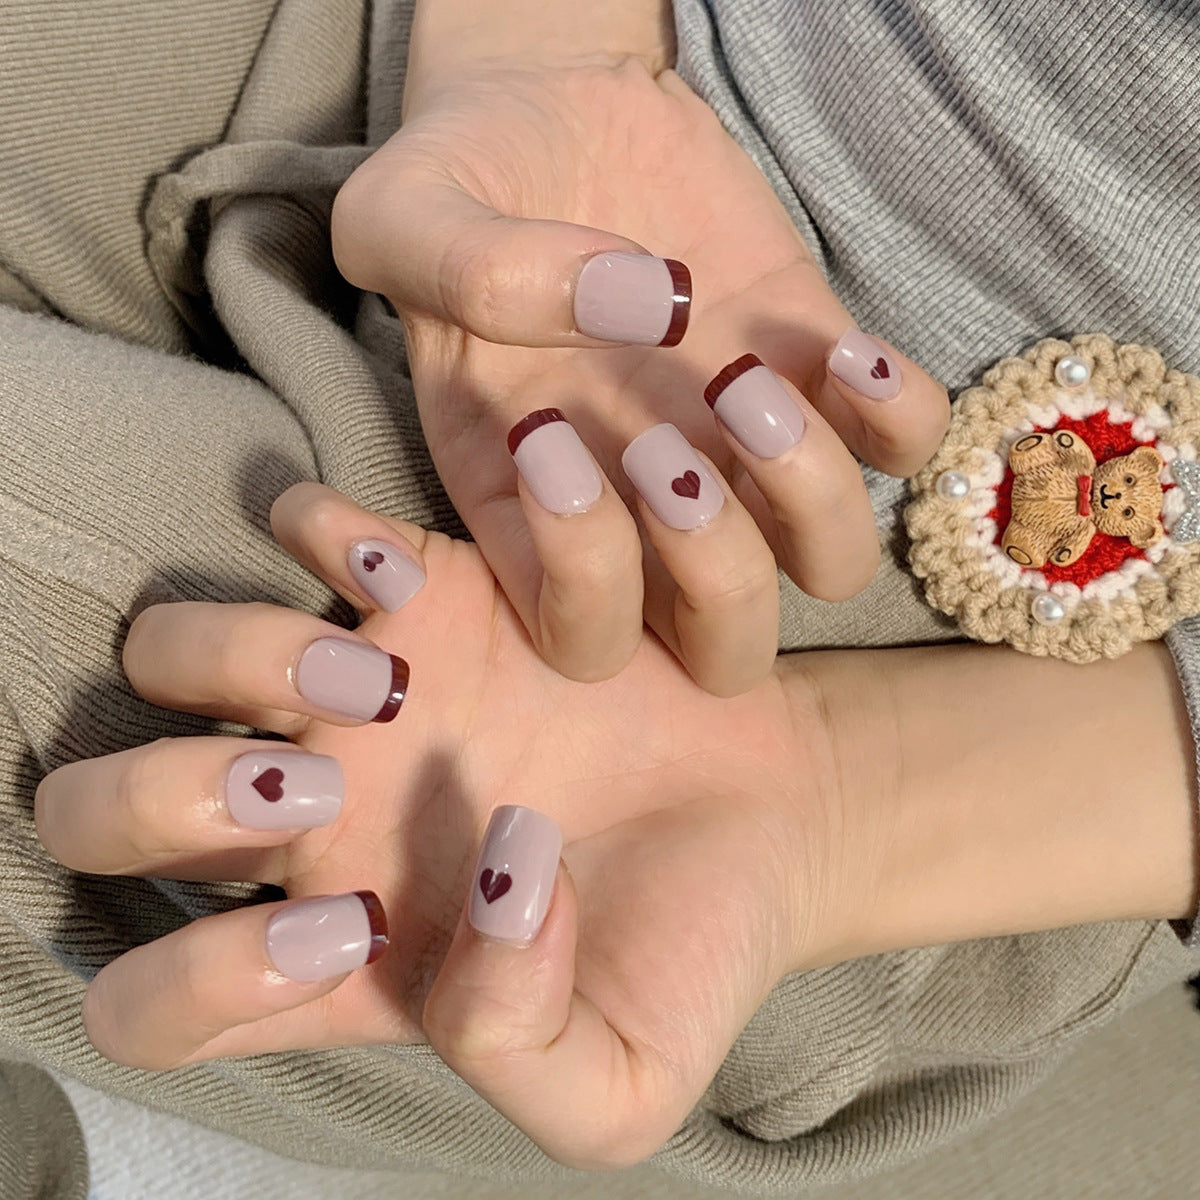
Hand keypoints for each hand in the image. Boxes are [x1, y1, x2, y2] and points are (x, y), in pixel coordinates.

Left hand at [34, 484, 848, 1168]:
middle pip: (104, 807)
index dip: (203, 976)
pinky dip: (325, 531)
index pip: (150, 997)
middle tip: (323, 789)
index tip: (365, 929)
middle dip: (173, 796)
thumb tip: (484, 890)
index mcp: (340, 953)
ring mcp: (362, 696)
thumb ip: (516, 1051)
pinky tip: (410, 587)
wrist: (777, 811)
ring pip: (174, 652)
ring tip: (382, 684)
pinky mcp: (432, 595)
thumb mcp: (621, 1081)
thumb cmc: (692, 944)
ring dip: (243, 659)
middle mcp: (321, 820)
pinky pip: (306, 523)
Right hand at [331, 43, 949, 695]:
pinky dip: (897, 414)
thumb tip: (646, 301)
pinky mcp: (813, 366)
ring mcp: (741, 445)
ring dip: (808, 493)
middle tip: (662, 441)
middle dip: (715, 568)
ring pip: (832, 567)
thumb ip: (470, 271)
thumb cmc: (457, 179)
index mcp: (530, 507)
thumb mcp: (401, 216)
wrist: (547, 103)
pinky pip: (905, 446)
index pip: (582, 641)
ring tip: (743, 377)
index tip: (546, 428)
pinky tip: (838, 342)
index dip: (585, 570)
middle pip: (728, 649)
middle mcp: (644, 504)